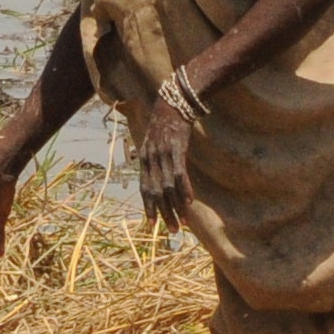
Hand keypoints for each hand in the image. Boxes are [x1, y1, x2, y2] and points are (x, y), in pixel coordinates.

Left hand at [137, 81, 198, 224]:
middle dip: (163, 213)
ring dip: (175, 207)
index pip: (144, 188)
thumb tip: (161, 179)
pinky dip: (184, 189)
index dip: (148, 206)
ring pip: (168, 187)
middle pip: (155, 192)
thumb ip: (156, 161)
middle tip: (170, 230)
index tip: (152, 223)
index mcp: (144, 159)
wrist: (173, 103)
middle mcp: (150, 158)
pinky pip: (179, 173)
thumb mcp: (155, 143)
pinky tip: (189, 202)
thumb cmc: (165, 125)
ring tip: (182, 223)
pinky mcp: (176, 149)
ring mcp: (162, 154)